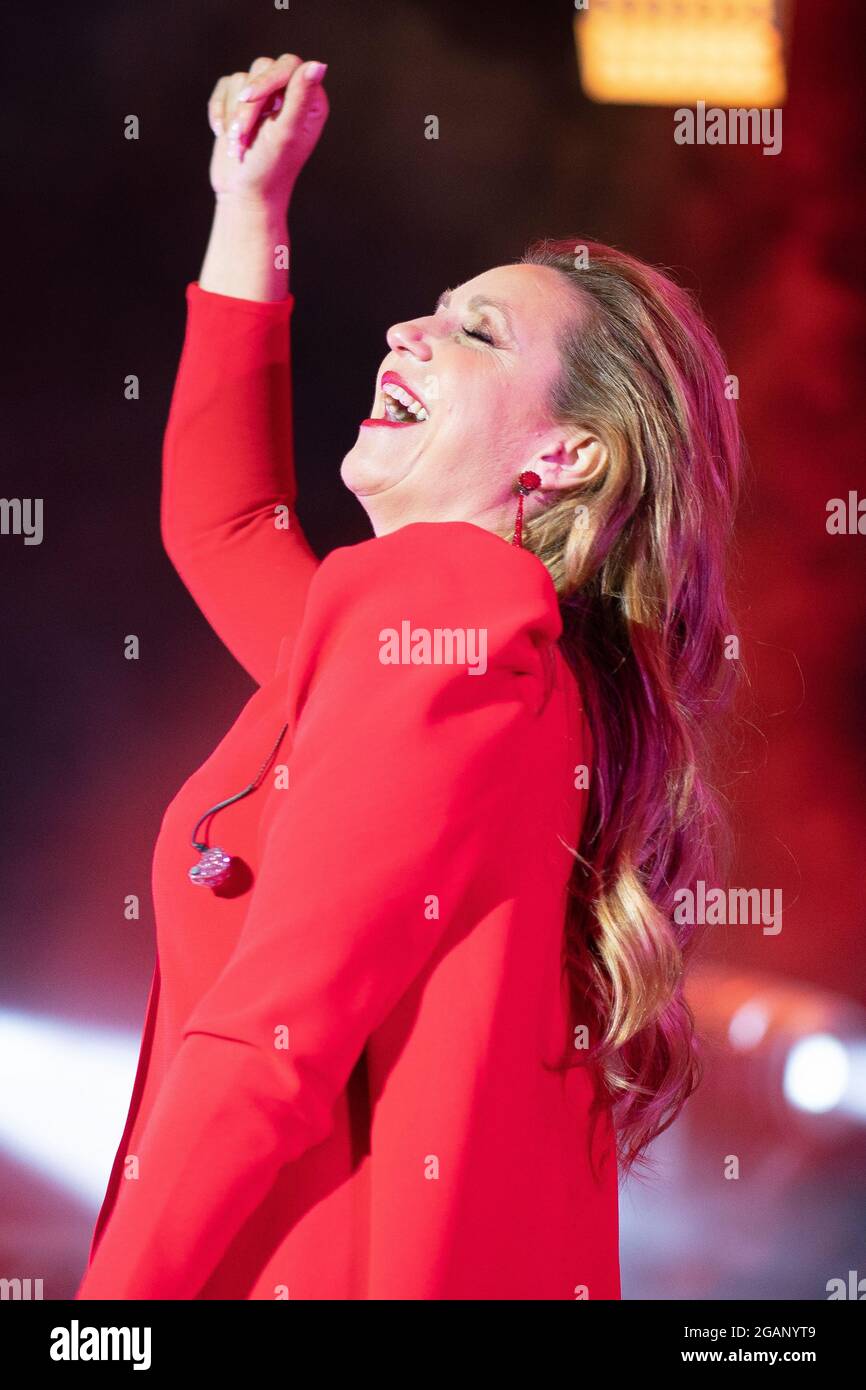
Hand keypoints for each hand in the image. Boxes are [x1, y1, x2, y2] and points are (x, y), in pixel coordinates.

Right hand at [207, 55, 328, 209]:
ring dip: (233, 115)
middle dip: (247, 105)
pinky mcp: (240, 102)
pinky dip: (219, 110)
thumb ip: (301, 98)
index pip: (289, 65)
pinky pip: (224, 87)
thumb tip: (318, 65)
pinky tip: (222, 134)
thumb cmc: (270, 169)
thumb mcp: (286, 133)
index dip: (267, 78)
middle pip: (262, 69)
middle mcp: (288, 95)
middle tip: (241, 135)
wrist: (243, 193)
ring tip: (236, 144)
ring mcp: (263, 98)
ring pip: (241, 80)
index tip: (249, 98)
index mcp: (309, 102)